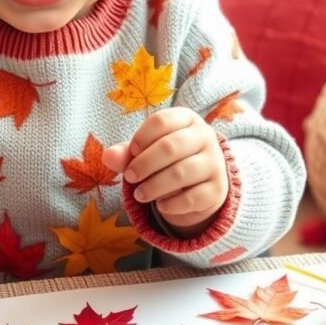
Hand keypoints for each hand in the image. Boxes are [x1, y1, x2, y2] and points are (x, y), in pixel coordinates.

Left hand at [103, 107, 228, 235]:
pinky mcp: (218, 190)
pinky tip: (160, 206)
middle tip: (130, 177)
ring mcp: (215, 163)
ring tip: (139, 195)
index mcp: (187, 119)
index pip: (161, 121)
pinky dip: (172, 204)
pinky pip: (192, 198)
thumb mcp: (146, 151)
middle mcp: (205, 137)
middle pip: (170, 146)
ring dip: (154, 186)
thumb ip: (126, 152)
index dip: (141, 137)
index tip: (132, 151)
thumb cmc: (167, 160)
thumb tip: (107, 156)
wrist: (200, 184)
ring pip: (181, 173)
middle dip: (144, 164)